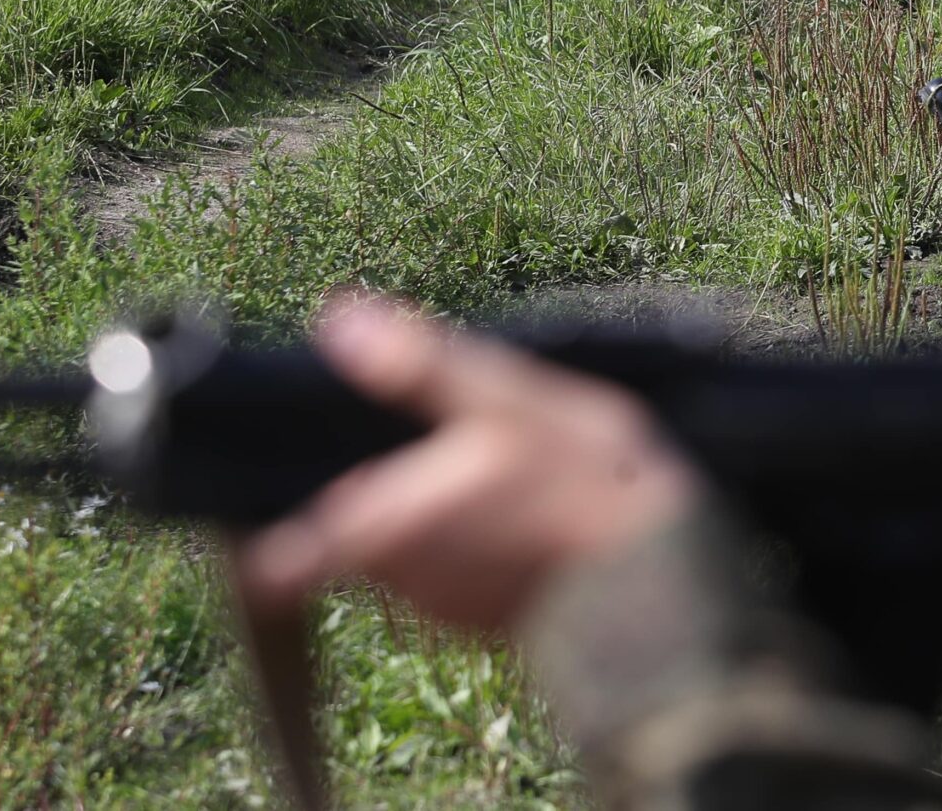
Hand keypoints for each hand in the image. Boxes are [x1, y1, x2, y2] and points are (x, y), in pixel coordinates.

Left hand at [236, 295, 702, 633]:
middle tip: (454, 442)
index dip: (274, 526)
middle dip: (387, 487)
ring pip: (408, 549)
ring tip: (505, 472)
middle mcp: (395, 578)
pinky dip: (477, 544)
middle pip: (354, 526)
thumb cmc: (586, 486)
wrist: (667, 580)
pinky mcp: (487, 622)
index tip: (293, 484)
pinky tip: (532, 510)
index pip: (278, 553)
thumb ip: (421, 367)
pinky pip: (458, 571)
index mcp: (377, 524)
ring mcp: (441, 607)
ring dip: (436, 515)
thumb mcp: (508, 402)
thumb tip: (339, 318)